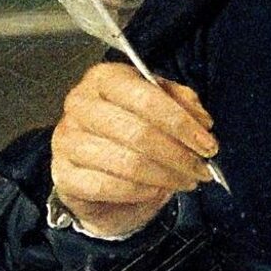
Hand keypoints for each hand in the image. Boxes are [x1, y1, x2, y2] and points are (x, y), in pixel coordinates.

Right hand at [51, 62, 217, 236]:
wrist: (95, 169)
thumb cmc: (129, 131)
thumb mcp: (159, 106)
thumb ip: (181, 104)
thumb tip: (202, 121)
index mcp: (105, 78)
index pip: (147, 98)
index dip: (182, 124)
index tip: (208, 144)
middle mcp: (80, 104)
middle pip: (138, 132)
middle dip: (178, 155)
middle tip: (202, 168)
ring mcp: (67, 140)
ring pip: (127, 163)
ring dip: (166, 176)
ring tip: (187, 181)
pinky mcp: (63, 176)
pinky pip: (108, 187)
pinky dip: (140, 192)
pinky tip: (158, 190)